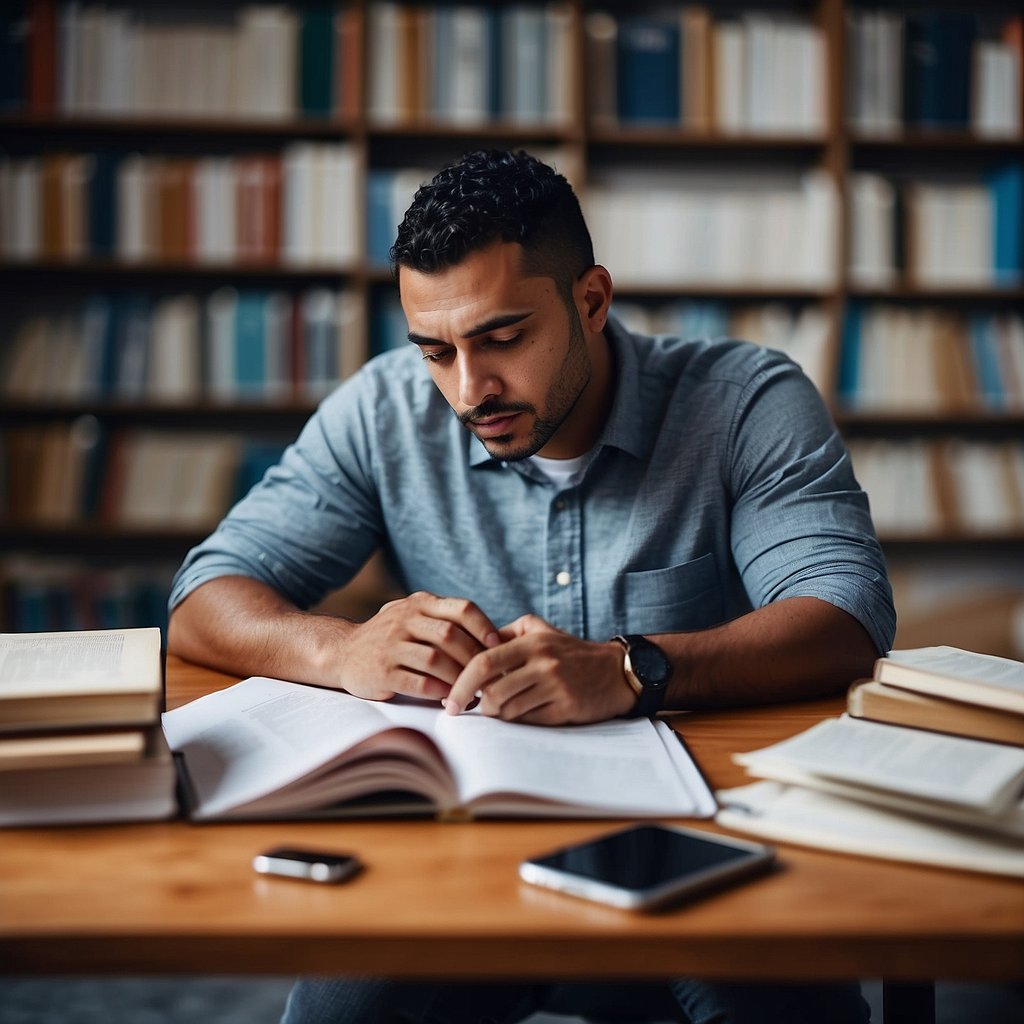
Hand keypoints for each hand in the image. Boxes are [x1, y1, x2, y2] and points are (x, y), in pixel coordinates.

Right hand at [337, 592, 499, 701]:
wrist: (342, 651)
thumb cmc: (392, 638)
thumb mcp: (414, 616)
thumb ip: (445, 619)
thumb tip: (496, 638)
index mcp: (419, 603)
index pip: (462, 608)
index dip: (484, 627)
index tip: (498, 646)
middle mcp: (404, 620)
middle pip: (451, 636)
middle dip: (474, 659)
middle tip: (488, 676)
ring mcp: (391, 645)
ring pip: (436, 660)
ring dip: (459, 678)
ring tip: (472, 691)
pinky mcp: (381, 671)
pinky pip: (418, 683)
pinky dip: (439, 692)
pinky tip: (449, 698)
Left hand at [443, 614, 635, 724]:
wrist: (616, 671)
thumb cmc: (571, 651)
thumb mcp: (541, 630)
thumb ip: (507, 634)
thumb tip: (471, 645)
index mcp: (532, 643)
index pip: (483, 663)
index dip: (461, 684)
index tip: (451, 702)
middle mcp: (544, 663)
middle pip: (493, 692)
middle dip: (480, 705)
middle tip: (478, 708)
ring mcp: (556, 687)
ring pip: (509, 711)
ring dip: (499, 715)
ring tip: (503, 709)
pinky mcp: (566, 709)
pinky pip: (529, 722)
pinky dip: (520, 721)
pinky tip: (524, 713)